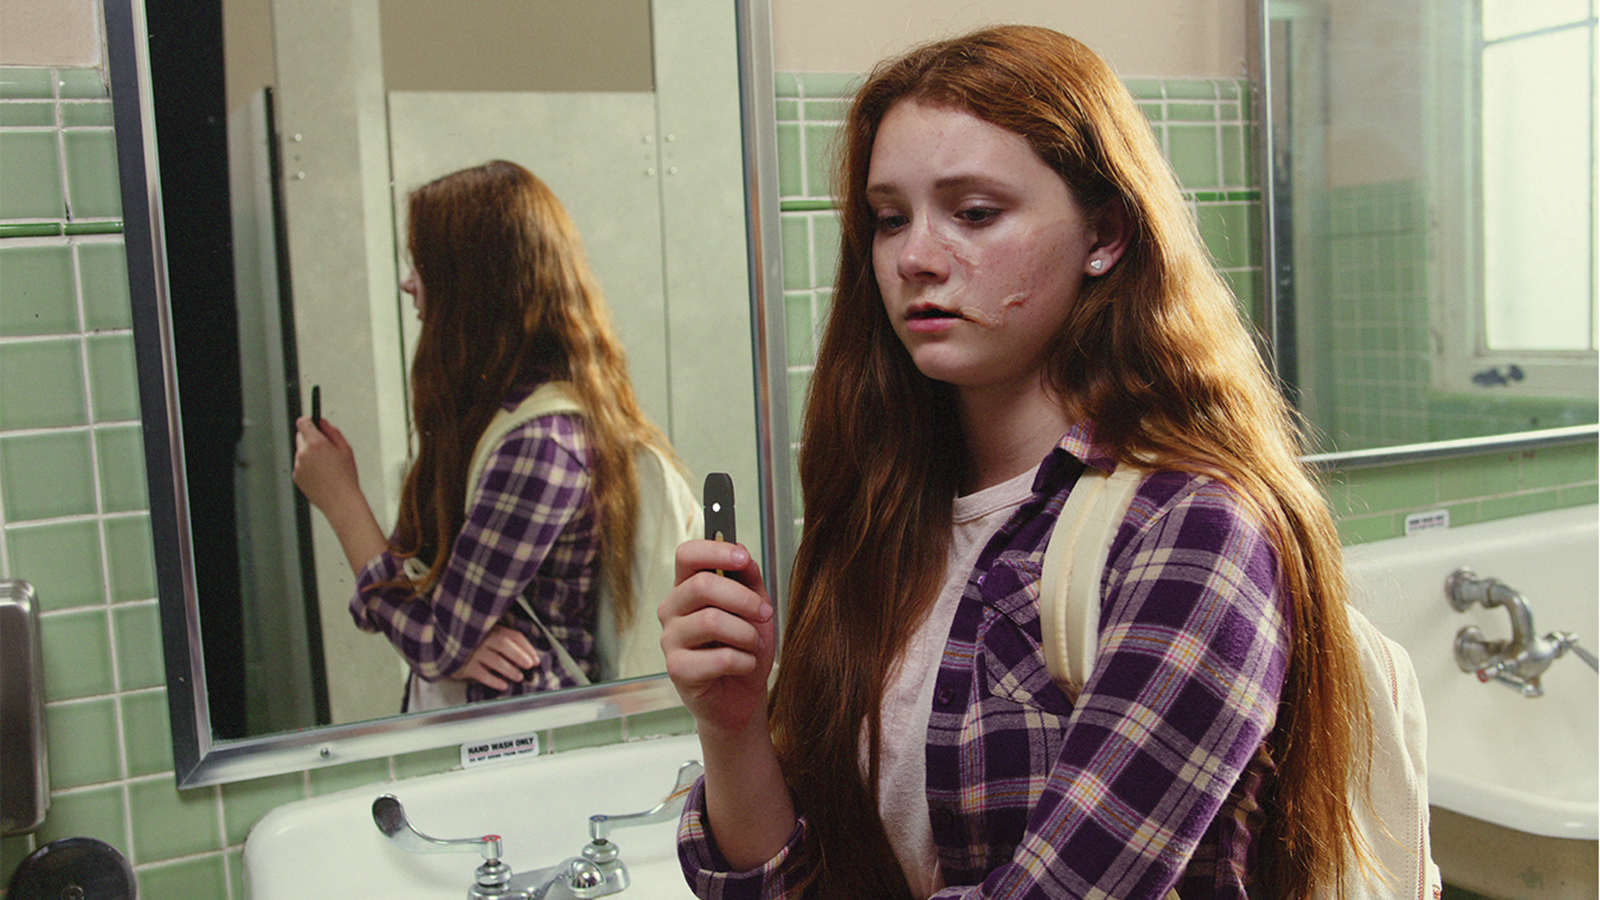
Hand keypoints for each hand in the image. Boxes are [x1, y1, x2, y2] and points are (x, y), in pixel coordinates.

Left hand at [292, 416, 359, 513]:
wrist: (340, 501)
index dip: (308, 421)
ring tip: (325, 466)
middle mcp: (303, 453)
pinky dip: (307, 466)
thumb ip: (333, 432)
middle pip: (300, 436)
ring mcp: (298, 465)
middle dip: (311, 438)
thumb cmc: (345, 478)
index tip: (312, 422)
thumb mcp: (346, 450)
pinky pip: (300, 465)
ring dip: (309, 454)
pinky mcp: (296, 476)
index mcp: (316, 444)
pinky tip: (320, 474)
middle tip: (325, 448)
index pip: (303, 423)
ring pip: (300, 452)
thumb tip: (324, 423)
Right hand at [451, 625, 540, 690]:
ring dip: (509, 669)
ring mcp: (473, 652)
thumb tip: (528, 659)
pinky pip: (482, 674)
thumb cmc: (474, 646)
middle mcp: (482, 639)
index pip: (514, 636)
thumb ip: (506, 643)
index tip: (536, 659)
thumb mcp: (490, 638)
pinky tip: (503, 685)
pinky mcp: (465, 666)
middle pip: (504, 644)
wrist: (446, 651)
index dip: (527, 648)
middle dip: (519, 655)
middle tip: (529, 665)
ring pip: (495, 660)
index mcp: (492, 630)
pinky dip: (494, 680)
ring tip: (518, 676)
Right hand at [659, 539, 775, 738]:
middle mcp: (672, 610)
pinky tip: (744, 666)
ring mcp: (670, 640)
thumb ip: (749, 580)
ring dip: (747, 634)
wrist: (742, 698)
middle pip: (700, 585)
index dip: (715, 550)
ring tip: (754, 645)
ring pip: (712, 621)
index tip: (742, 558)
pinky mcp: (678, 670)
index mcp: (687, 589)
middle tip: (765, 613)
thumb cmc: (743, 650)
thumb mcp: (754, 609)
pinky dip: (745, 661)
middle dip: (743, 599)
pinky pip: (720, 657)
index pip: (687, 555)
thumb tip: (743, 556)